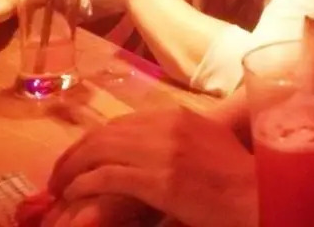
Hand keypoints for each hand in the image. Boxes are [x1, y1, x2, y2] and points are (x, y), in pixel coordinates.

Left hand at [48, 108, 256, 226]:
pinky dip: (83, 185)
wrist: (256, 195)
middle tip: (57, 175)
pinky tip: (73, 196)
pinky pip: (107, 177)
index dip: (94, 140)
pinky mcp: (158, 180)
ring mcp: (162, 152)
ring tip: (58, 188)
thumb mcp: (208, 144)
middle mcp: (167, 127)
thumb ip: (181, 139)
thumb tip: (151, 152)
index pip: (122, 122)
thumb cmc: (237, 177)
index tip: (79, 157)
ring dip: (72, 170)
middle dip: (75, 154)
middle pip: (105, 134)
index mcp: (179, 117)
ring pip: (99, 152)